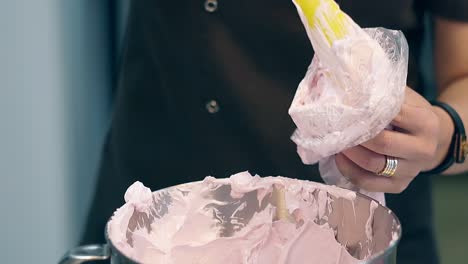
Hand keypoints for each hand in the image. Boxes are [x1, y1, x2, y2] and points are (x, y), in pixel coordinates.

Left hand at [335, 87, 453, 192]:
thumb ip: (383, 95)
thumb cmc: (410, 112)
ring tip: (335, 142)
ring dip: (349, 154)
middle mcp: (423, 149)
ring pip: (373, 165)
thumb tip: (348, 93)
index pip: (392, 116)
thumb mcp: (405, 98)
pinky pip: (368, 183)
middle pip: (382, 144)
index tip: (346, 108)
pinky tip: (339, 158)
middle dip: (355, 135)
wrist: (432, 138)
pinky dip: (349, 170)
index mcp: (425, 123)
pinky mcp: (399, 186)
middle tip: (336, 127)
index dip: (366, 112)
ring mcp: (412, 171)